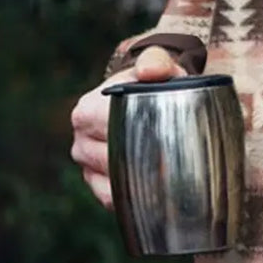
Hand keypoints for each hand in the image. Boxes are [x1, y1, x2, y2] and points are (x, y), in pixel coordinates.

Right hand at [69, 46, 185, 208]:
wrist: (145, 101)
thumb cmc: (153, 83)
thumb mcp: (158, 66)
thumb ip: (157, 63)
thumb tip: (150, 72)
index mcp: (87, 111)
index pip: (115, 132)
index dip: (146, 140)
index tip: (174, 147)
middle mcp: (81, 141)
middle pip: (116, 161)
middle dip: (148, 165)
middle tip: (181, 169)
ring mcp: (86, 166)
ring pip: (114, 183)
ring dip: (142, 184)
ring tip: (174, 182)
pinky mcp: (95, 184)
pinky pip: (113, 200)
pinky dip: (135, 200)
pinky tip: (159, 195)